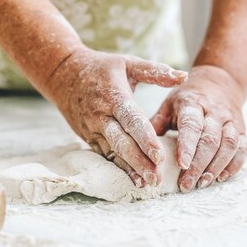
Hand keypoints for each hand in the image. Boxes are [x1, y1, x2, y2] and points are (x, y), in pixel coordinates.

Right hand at [46, 47, 187, 186]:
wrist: (62, 74)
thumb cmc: (101, 68)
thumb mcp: (127, 62)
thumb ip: (155, 71)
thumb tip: (183, 76)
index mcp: (114, 96)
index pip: (132, 120)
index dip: (145, 139)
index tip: (159, 156)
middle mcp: (102, 115)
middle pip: (122, 143)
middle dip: (139, 162)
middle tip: (157, 178)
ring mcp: (93, 129)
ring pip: (113, 153)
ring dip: (130, 169)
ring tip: (147, 184)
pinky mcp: (89, 138)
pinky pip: (105, 155)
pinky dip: (119, 168)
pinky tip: (133, 179)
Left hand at [150, 65, 246, 191]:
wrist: (220, 83)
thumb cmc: (187, 100)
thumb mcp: (168, 105)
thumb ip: (156, 125)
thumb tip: (140, 149)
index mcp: (193, 103)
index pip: (191, 125)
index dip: (187, 146)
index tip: (181, 165)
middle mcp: (215, 111)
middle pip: (210, 140)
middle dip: (198, 165)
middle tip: (187, 185)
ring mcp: (231, 120)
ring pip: (229, 145)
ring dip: (216, 167)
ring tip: (202, 183)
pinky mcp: (242, 130)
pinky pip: (243, 149)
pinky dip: (234, 165)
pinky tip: (221, 178)